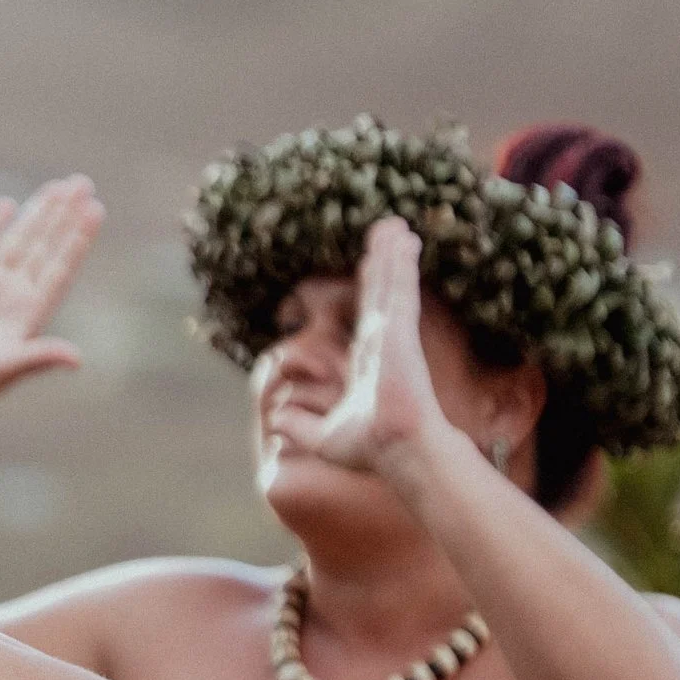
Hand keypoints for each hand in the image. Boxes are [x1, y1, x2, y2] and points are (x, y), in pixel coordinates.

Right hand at [0, 176, 101, 419]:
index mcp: (29, 314)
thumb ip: (37, 357)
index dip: (78, 239)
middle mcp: (11, 295)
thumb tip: (76, 359)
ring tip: (60, 187)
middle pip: (44, 246)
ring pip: (18, 240)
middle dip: (63, 215)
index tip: (95, 210)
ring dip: (38, 214)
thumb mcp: (3, 370)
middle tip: (83, 183)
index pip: (60, 268)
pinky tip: (6, 204)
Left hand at [266, 216, 449, 478]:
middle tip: (388, 231)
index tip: (372, 265)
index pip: (369, 315)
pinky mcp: (400, 333)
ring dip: (393, 254)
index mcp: (371, 363)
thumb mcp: (324, 438)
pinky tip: (404, 240)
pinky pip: (400, 290)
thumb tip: (276, 420)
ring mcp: (394, 336)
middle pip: (382, 292)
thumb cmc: (370, 450)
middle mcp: (385, 344)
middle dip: (384, 261)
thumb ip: (299, 427)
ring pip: (392, 285)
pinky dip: (400, 265)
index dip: (372, 288)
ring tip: (394, 225)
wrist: (397, 454)